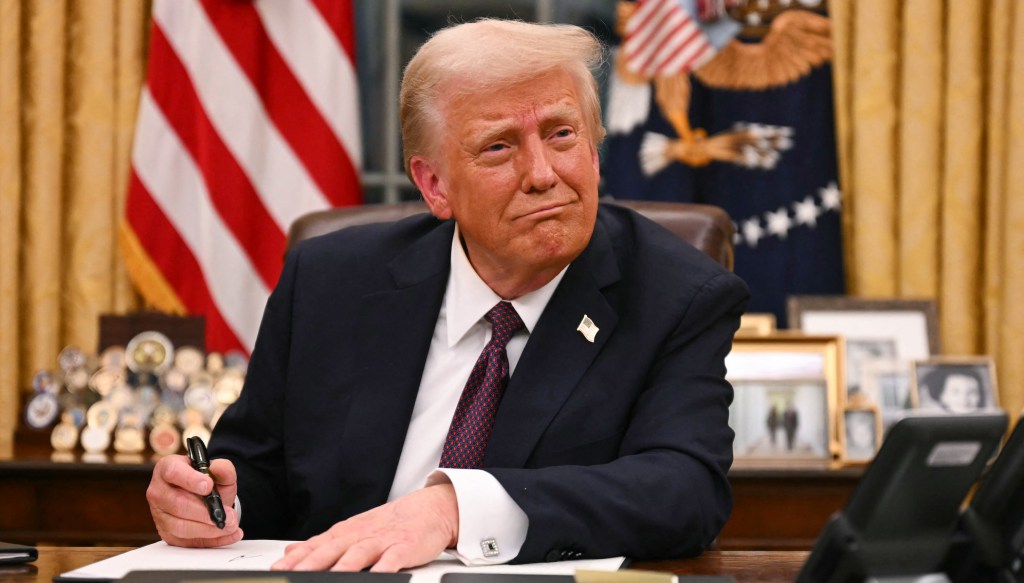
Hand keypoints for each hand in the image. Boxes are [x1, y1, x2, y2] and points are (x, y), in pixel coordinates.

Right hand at [147, 454, 242, 546]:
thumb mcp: (218, 471)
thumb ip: (223, 468)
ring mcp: (160, 514)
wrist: (204, 497)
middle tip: (228, 515)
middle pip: (178, 504)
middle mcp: (159, 491)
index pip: (173, 472)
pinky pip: (186, 542)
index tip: (209, 486)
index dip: (190, 480)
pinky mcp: (167, 533)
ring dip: (209, 529)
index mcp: (167, 468)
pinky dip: (211, 541)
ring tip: (230, 526)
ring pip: (180, 527)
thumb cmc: (206, 481)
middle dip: (206, 512)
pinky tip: (228, 535)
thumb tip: (218, 468)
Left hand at [271, 483, 458, 571]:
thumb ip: (322, 544)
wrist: (430, 508)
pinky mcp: (404, 547)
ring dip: (342, 568)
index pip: (315, 547)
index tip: (276, 572)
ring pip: (357, 554)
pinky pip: (392, 559)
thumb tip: (290, 553)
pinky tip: (377, 576)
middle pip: (331, 550)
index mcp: (345, 533)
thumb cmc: (390, 524)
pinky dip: (383, 569)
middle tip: (291, 577)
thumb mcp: (353, 531)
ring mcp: (382, 541)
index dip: (295, 561)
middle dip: (309, 565)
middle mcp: (360, 535)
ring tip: (330, 580)